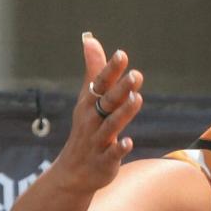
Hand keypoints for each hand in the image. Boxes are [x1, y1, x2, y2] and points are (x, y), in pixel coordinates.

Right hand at [57, 33, 143, 194]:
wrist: (73, 171)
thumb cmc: (86, 129)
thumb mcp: (88, 99)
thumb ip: (94, 71)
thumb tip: (90, 39)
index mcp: (90, 104)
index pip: (100, 84)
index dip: (111, 70)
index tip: (122, 54)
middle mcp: (92, 120)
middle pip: (107, 102)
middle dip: (120, 89)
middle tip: (136, 75)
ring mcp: (97, 142)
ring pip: (111, 126)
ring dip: (123, 113)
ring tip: (136, 99)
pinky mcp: (104, 162)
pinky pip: (111, 154)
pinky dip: (119, 148)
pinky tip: (129, 142)